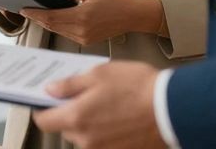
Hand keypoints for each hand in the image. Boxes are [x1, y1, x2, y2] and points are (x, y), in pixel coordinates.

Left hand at [20, 0, 163, 45]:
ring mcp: (85, 38)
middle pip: (52, 26)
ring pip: (59, 31)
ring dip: (47, 23)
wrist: (133, 15)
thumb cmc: (117, 1)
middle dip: (38, 19)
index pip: (51, 17)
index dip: (35, 14)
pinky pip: (68, 35)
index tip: (24, 9)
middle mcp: (82, 30)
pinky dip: (59, 28)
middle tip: (28, 10)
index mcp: (81, 17)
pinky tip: (55, 20)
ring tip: (38, 14)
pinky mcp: (88, 41)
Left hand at [33, 61, 161, 148]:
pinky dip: (105, 131)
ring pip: (85, 136)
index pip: (43, 121)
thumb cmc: (137, 87)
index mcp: (76, 118)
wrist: (173, 108)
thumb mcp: (98, 74)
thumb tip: (50, 90)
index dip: (42, 109)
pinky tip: (118, 116)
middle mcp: (87, 140)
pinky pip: (103, 142)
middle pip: (66, 128)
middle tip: (83, 95)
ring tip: (107, 104)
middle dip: (70, 112)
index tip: (46, 100)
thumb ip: (69, 85)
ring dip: (89, 123)